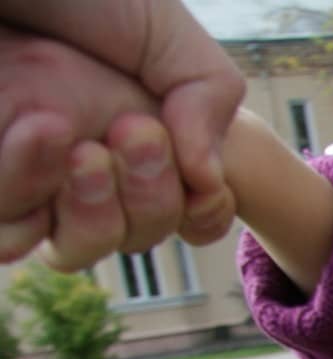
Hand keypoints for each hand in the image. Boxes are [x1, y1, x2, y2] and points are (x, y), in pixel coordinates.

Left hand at [0, 0, 244, 251]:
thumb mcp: (165, 33)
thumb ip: (207, 102)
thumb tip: (208, 180)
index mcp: (129, 129)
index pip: (182, 210)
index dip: (202, 210)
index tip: (201, 178)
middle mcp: (81, 157)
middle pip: (132, 237)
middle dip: (148, 201)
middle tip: (132, 133)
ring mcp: (27, 169)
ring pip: (72, 247)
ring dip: (92, 212)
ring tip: (79, 145)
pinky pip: (8, 234)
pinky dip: (29, 191)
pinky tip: (38, 130)